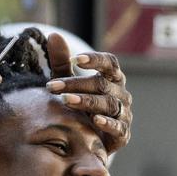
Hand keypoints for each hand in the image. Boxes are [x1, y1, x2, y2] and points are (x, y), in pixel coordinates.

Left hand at [46, 32, 131, 152]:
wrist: (89, 141)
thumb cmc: (81, 106)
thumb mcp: (69, 83)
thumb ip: (62, 62)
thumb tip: (53, 34)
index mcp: (112, 78)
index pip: (110, 63)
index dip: (95, 60)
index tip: (76, 60)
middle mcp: (121, 94)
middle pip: (102, 84)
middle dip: (76, 84)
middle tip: (52, 86)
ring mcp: (124, 114)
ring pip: (108, 104)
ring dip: (87, 101)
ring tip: (66, 100)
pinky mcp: (123, 134)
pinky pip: (118, 127)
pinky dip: (108, 123)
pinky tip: (94, 121)